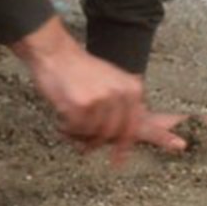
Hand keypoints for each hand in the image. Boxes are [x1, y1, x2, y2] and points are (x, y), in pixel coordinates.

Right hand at [9, 19, 194, 162]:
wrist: (55, 53)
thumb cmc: (80, 70)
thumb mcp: (111, 81)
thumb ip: (125, 104)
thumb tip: (138, 128)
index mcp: (131, 89)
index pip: (140, 124)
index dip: (144, 141)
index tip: (151, 152)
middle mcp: (121, 95)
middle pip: (114, 135)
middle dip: (97, 141)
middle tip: (85, 142)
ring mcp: (102, 101)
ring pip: (93, 136)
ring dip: (79, 133)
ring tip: (70, 117)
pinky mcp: (83, 106)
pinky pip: (76, 131)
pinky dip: (66, 127)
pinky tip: (62, 114)